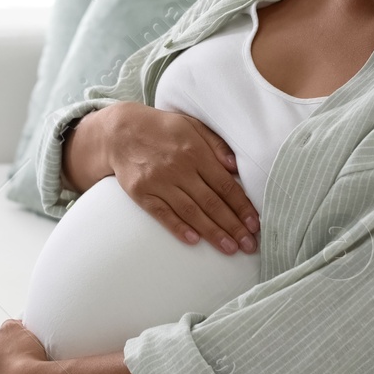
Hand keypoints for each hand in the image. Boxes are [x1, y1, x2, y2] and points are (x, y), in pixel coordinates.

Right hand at [104, 101, 259, 254]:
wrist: (119, 132)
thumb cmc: (161, 129)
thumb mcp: (192, 125)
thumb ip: (216, 144)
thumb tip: (236, 166)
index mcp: (195, 152)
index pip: (225, 184)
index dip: (241, 206)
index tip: (255, 224)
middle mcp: (179, 168)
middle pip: (211, 202)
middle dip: (233, 226)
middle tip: (249, 245)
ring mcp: (158, 182)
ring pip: (191, 211)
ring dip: (212, 232)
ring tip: (229, 248)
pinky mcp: (141, 192)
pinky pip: (162, 213)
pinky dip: (178, 227)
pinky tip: (194, 240)